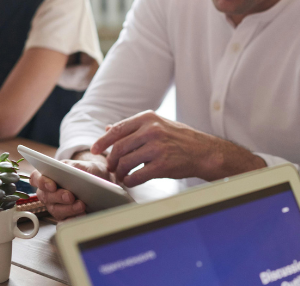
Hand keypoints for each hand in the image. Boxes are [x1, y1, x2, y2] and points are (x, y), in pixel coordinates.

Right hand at [29, 153, 108, 219]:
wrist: (100, 181)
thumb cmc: (86, 172)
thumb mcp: (81, 166)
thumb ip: (73, 167)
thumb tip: (68, 171)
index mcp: (48, 177)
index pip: (36, 178)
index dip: (41, 182)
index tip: (52, 185)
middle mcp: (48, 193)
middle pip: (46, 196)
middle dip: (58, 196)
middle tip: (70, 196)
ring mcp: (55, 206)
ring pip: (56, 210)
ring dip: (68, 208)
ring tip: (81, 205)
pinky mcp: (64, 217)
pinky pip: (64, 222)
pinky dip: (72, 219)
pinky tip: (81, 215)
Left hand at [92, 110, 263, 186]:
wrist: (204, 152)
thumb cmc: (181, 139)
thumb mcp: (158, 124)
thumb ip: (134, 127)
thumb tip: (109, 128)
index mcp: (148, 118)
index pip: (117, 129)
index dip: (103, 141)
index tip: (95, 149)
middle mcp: (152, 131)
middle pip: (119, 147)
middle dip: (111, 160)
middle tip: (111, 167)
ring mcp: (157, 148)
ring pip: (126, 162)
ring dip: (120, 172)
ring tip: (122, 175)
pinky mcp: (163, 165)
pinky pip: (137, 175)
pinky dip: (130, 180)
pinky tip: (132, 181)